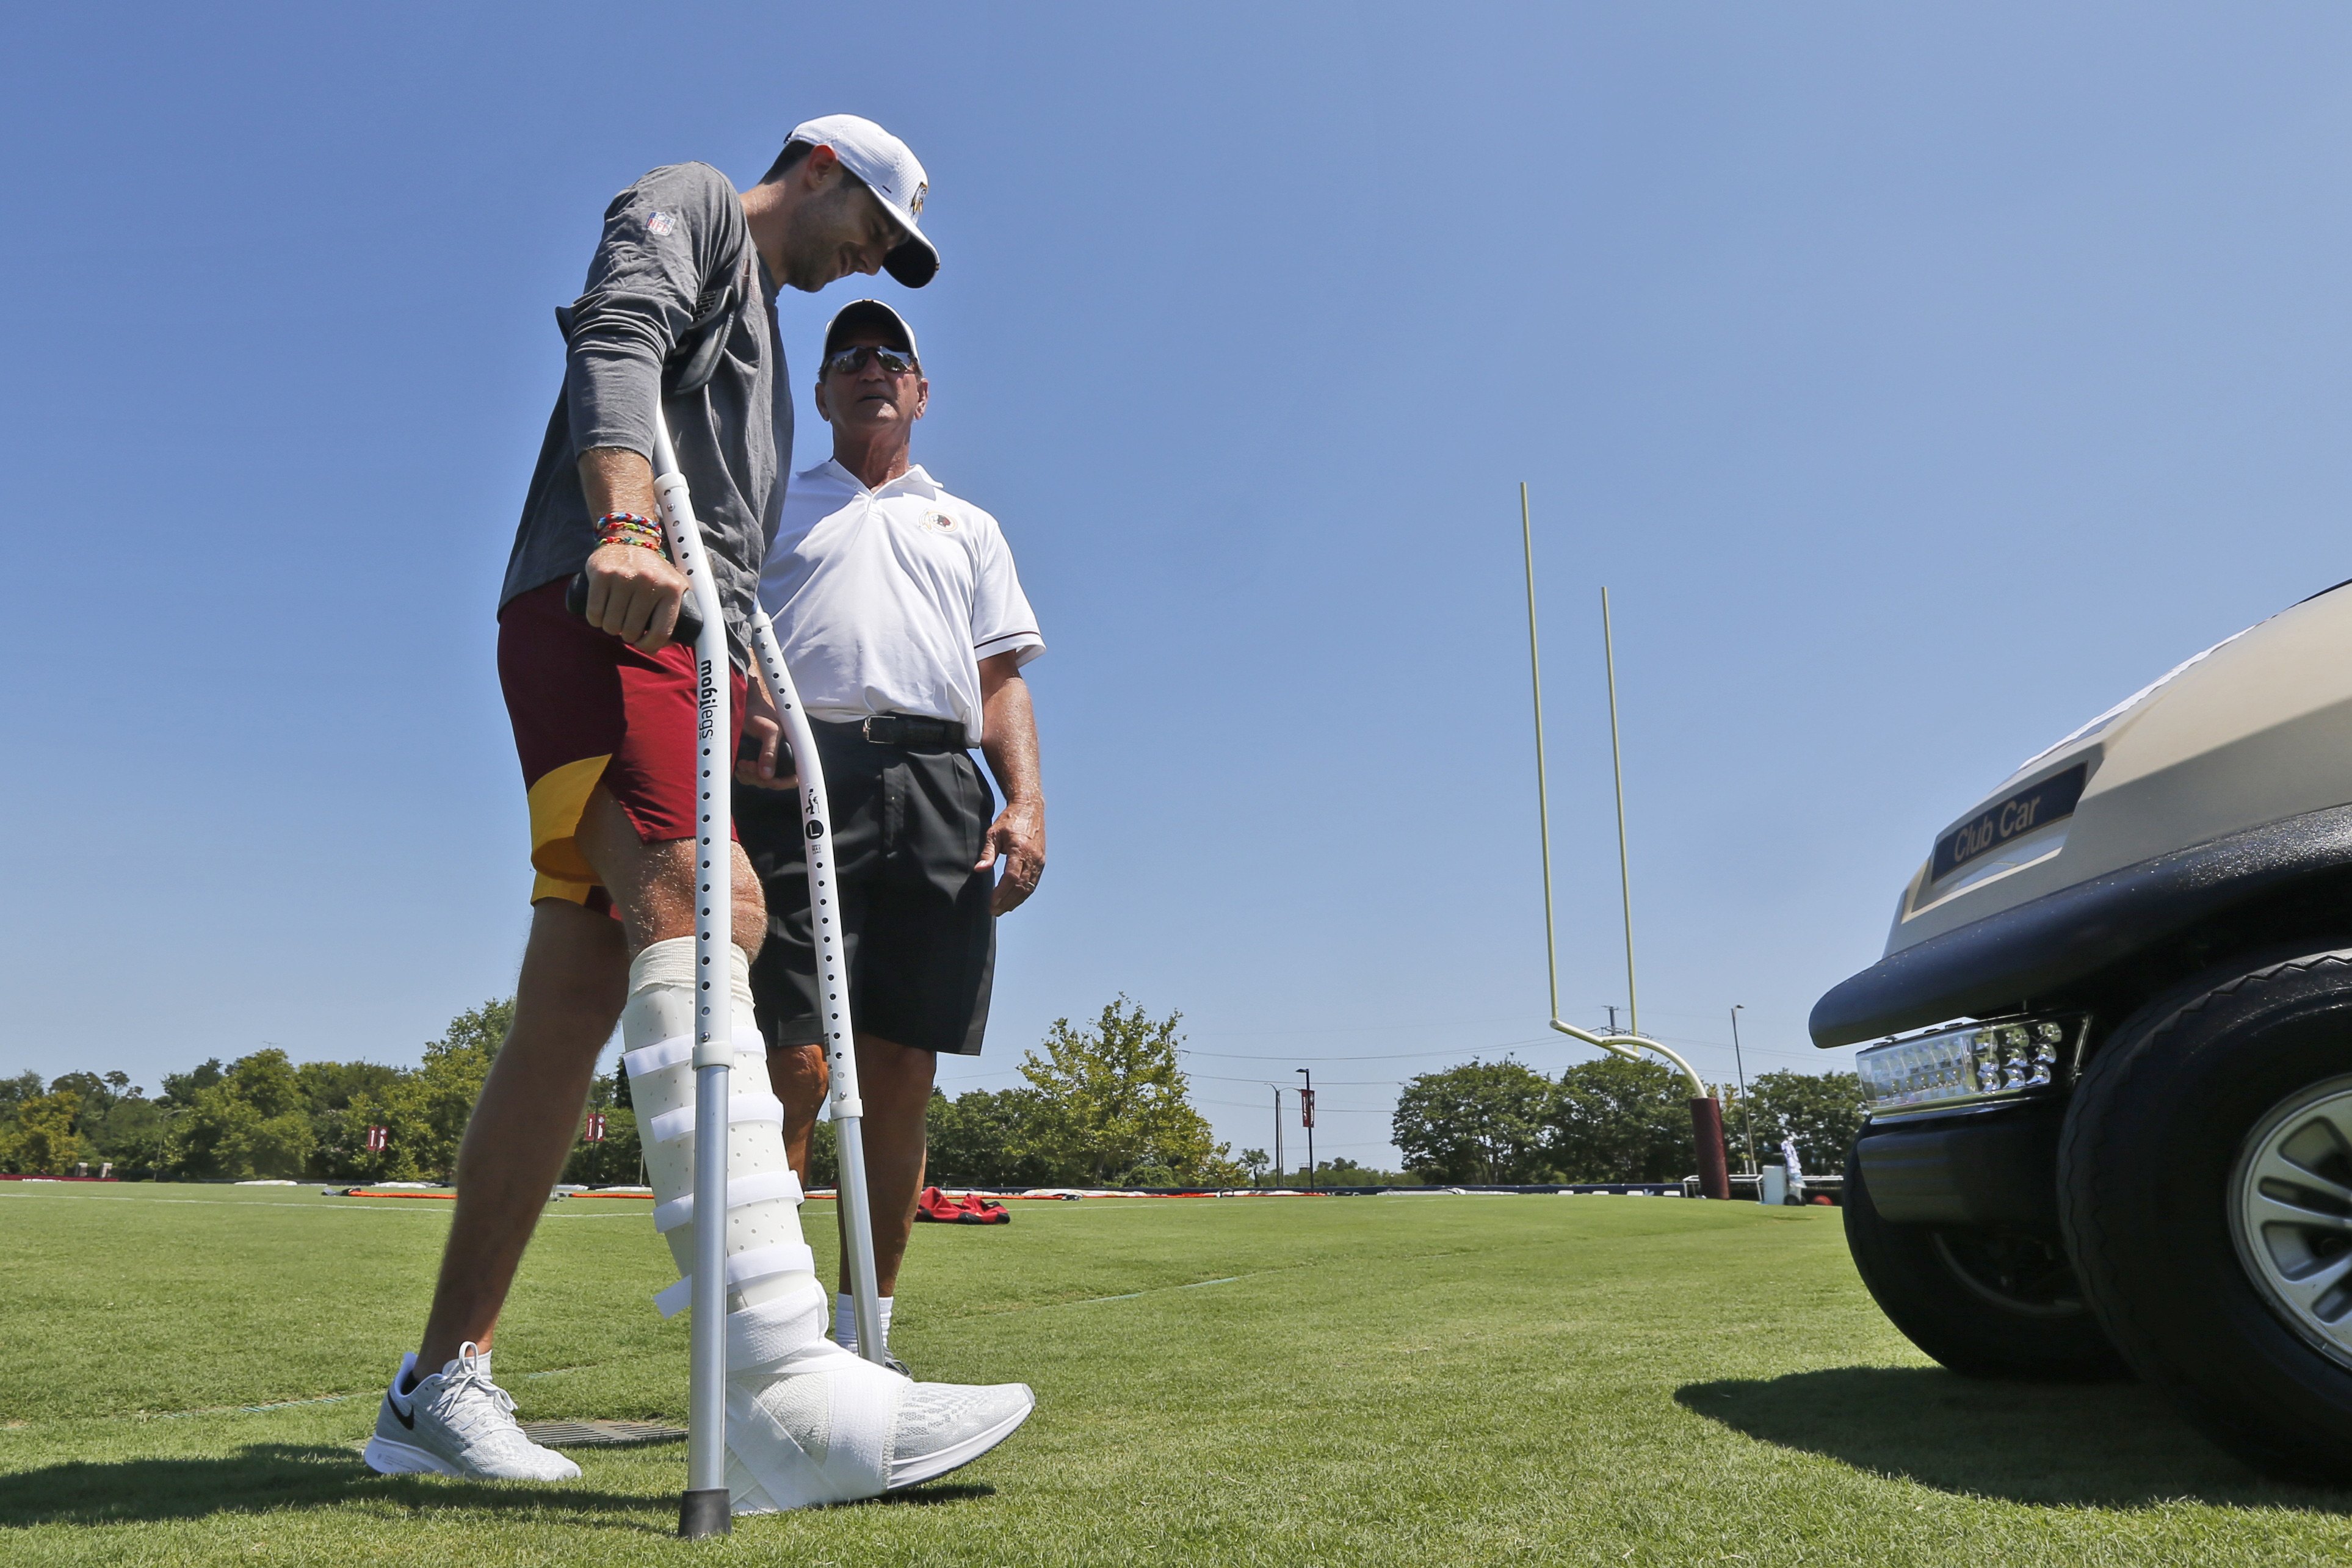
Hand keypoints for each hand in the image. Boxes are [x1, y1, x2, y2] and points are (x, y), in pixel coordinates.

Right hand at [583, 541, 687, 651]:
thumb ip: (678, 614)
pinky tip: (599, 617)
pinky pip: (594, 612)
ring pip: (611, 624)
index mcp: (671, 589)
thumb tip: (662, 647)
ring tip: (614, 621)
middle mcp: (649, 582)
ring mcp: (624, 577)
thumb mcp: (674, 587)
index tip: (642, 644)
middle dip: (626, 636)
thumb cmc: (653, 571)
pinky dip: (595, 620)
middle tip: (625, 628)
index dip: (649, 646)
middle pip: (631, 631)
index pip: (661, 632)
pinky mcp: (602, 574)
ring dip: (610, 629)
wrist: (629, 539)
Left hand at [735, 674, 797, 790]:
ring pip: (760, 781)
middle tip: (748, 764)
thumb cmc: (759, 713)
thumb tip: (767, 774)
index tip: (769, 780)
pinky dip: (743, 774)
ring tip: (742, 762)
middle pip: (774, 782)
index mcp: (790, 751)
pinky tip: (740, 764)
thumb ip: (770, 752)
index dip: (784, 782)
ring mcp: (766, 762)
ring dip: (749, 775)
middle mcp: (779, 758)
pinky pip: (750, 778)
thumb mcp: (769, 731)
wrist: (742, 707)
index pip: (793, 776)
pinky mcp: (754, 763)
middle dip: (759, 777)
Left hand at [976, 798, 1044, 914]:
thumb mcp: (994, 833)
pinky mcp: (1041, 862)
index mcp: (1020, 849)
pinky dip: (1024, 894)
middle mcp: (1032, 857)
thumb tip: (979, 870)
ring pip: (1029, 887)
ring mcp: (1039, 860)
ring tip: (1003, 909)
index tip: (991, 903)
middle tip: (994, 911)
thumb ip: (988, 853)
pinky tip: (1014, 900)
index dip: (1001, 893)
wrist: (1030, 808)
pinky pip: (1033, 882)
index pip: (1011, 877)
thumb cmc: (1009, 820)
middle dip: (1007, 901)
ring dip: (1015, 901)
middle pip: (1020, 886)